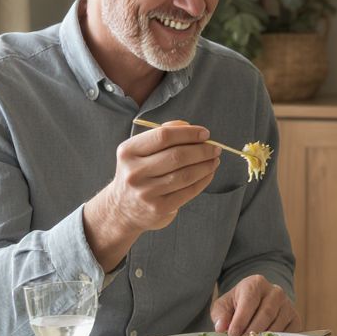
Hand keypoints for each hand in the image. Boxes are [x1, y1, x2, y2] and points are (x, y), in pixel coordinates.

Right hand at [83, 120, 219, 270]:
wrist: (121, 208)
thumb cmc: (138, 172)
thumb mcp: (140, 150)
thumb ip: (161, 134)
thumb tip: (189, 126)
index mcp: (128, 151)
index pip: (163, 136)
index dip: (188, 133)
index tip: (205, 134)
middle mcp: (135, 172)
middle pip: (177, 156)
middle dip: (202, 151)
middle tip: (215, 148)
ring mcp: (146, 192)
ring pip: (185, 175)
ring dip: (205, 165)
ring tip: (214, 160)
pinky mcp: (159, 208)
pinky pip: (188, 191)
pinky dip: (203, 180)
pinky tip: (208, 173)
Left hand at [211, 275, 299, 335]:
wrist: (258, 303)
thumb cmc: (238, 305)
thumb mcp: (224, 305)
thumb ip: (220, 315)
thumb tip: (221, 327)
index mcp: (256, 283)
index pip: (250, 302)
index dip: (240, 320)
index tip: (232, 334)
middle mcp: (276, 292)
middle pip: (265, 314)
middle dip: (251, 331)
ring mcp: (288, 305)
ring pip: (277, 325)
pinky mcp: (295, 319)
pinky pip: (287, 333)